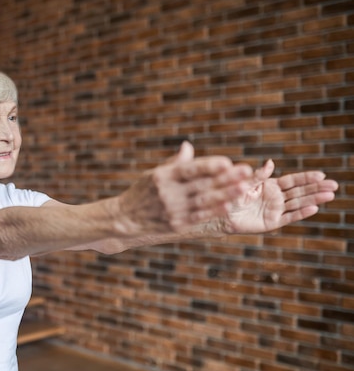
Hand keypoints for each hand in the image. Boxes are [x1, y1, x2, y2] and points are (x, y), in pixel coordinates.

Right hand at [118, 142, 253, 234]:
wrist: (125, 219)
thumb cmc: (142, 192)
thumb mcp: (153, 174)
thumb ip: (174, 163)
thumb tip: (188, 147)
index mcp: (162, 176)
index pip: (189, 169)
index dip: (208, 166)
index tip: (227, 162)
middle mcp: (167, 193)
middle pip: (201, 185)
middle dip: (225, 178)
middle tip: (246, 171)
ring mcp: (172, 210)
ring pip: (204, 201)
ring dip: (225, 194)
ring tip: (243, 188)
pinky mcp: (176, 224)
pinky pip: (199, 216)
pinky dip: (214, 211)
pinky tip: (228, 205)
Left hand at [221, 159, 338, 233]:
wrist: (221, 215)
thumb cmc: (232, 197)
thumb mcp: (245, 183)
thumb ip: (259, 175)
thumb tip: (271, 162)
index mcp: (271, 186)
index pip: (293, 180)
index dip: (307, 178)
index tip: (321, 175)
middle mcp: (276, 198)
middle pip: (300, 191)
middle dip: (317, 188)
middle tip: (334, 185)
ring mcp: (276, 210)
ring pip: (298, 203)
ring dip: (314, 199)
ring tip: (330, 195)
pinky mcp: (272, 222)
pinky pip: (289, 217)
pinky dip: (301, 213)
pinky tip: (314, 208)